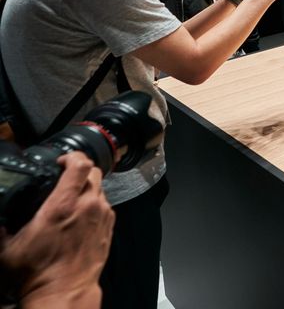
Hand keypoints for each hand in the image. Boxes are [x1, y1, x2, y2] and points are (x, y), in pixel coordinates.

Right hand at [0, 152, 112, 306]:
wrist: (64, 291)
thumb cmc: (37, 272)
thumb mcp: (9, 248)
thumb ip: (3, 229)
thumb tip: (0, 222)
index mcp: (63, 204)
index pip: (80, 165)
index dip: (72, 156)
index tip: (62, 160)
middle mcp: (87, 205)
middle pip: (94, 172)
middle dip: (80, 170)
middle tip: (66, 177)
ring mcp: (101, 215)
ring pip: (100, 188)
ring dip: (88, 188)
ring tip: (72, 198)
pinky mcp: (109, 227)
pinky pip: (105, 205)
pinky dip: (95, 204)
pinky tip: (80, 215)